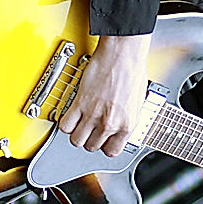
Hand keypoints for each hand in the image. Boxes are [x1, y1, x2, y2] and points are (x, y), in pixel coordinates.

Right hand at [56, 33, 150, 156]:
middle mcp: (110, 122)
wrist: (123, 52)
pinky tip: (71, 116)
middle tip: (90, 129)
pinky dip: (66, 122)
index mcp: (127, 124)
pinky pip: (65, 125)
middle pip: (91, 146)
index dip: (105, 146)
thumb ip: (126, 118)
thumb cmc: (133, 69)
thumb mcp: (137, 101)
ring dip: (76, 133)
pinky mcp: (80, 102)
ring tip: (79, 124)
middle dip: (89, 139)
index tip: (102, 141)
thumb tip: (118, 126)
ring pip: (76, 140)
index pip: (112, 151)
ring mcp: (93, 113)